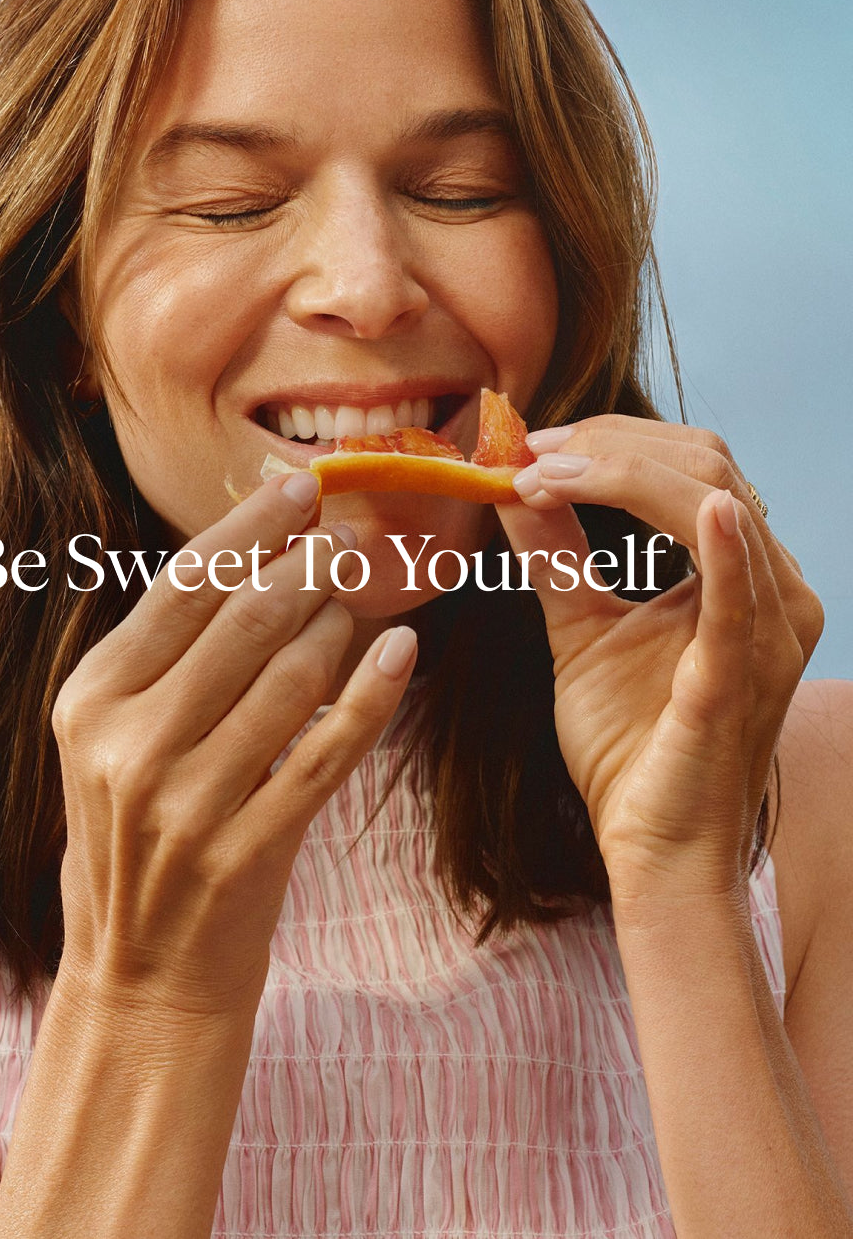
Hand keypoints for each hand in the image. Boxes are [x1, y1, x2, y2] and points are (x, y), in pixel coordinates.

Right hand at [51, 472, 416, 1019]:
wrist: (142, 979)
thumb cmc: (135, 843)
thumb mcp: (111, 743)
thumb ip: (163, 659)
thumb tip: (253, 555)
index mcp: (89, 703)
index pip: (181, 587)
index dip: (250, 528)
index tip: (300, 487)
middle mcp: (129, 748)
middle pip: (243, 618)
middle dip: (311, 560)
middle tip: (353, 531)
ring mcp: (188, 806)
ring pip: (293, 676)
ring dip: (342, 623)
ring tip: (364, 595)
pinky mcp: (250, 851)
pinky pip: (328, 751)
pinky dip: (372, 695)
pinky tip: (400, 652)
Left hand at [497, 416, 822, 900]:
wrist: (652, 845)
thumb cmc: (629, 743)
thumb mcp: (581, 629)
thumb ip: (556, 556)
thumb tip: (511, 484)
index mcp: (744, 573)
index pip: (691, 465)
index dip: (611, 440)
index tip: (529, 444)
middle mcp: (776, 589)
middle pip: (707, 464)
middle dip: (610, 445)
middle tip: (527, 453)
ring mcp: (770, 632)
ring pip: (718, 502)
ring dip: (624, 475)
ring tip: (542, 475)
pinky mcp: (744, 677)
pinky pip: (743, 599)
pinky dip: (725, 547)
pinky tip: (705, 509)